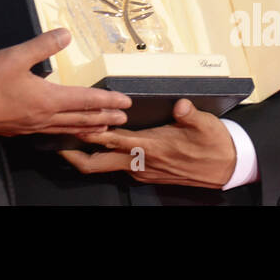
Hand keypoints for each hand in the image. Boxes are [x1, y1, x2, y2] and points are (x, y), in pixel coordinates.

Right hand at [0, 28, 130, 136]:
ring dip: (89, 128)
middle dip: (104, 118)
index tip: (126, 102)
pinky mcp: (21, 130)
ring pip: (68, 129)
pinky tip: (65, 130)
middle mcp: (45, 116)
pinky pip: (53, 133)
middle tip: (124, 119)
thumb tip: (66, 34)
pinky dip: (68, 132)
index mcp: (48, 99)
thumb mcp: (16, 56)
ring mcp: (33, 126)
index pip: (86, 100)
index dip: (107, 100)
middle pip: (82, 119)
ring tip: (103, 129)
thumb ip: (43, 45)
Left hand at [59, 98, 236, 187]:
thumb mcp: (204, 125)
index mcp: (151, 148)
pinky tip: (97, 145)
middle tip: (53, 143)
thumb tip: (180, 107)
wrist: (226, 166)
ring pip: (105, 167)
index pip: (113, 141)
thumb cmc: (214, 144)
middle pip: (98, 164)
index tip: (70, 127)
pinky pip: (117, 167)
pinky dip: (103, 158)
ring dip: (87, 156)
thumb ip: (189, 115)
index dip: (91, 135)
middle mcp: (141, 163)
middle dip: (74, 156)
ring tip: (68, 140)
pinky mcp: (147, 172)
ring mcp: (142, 170)